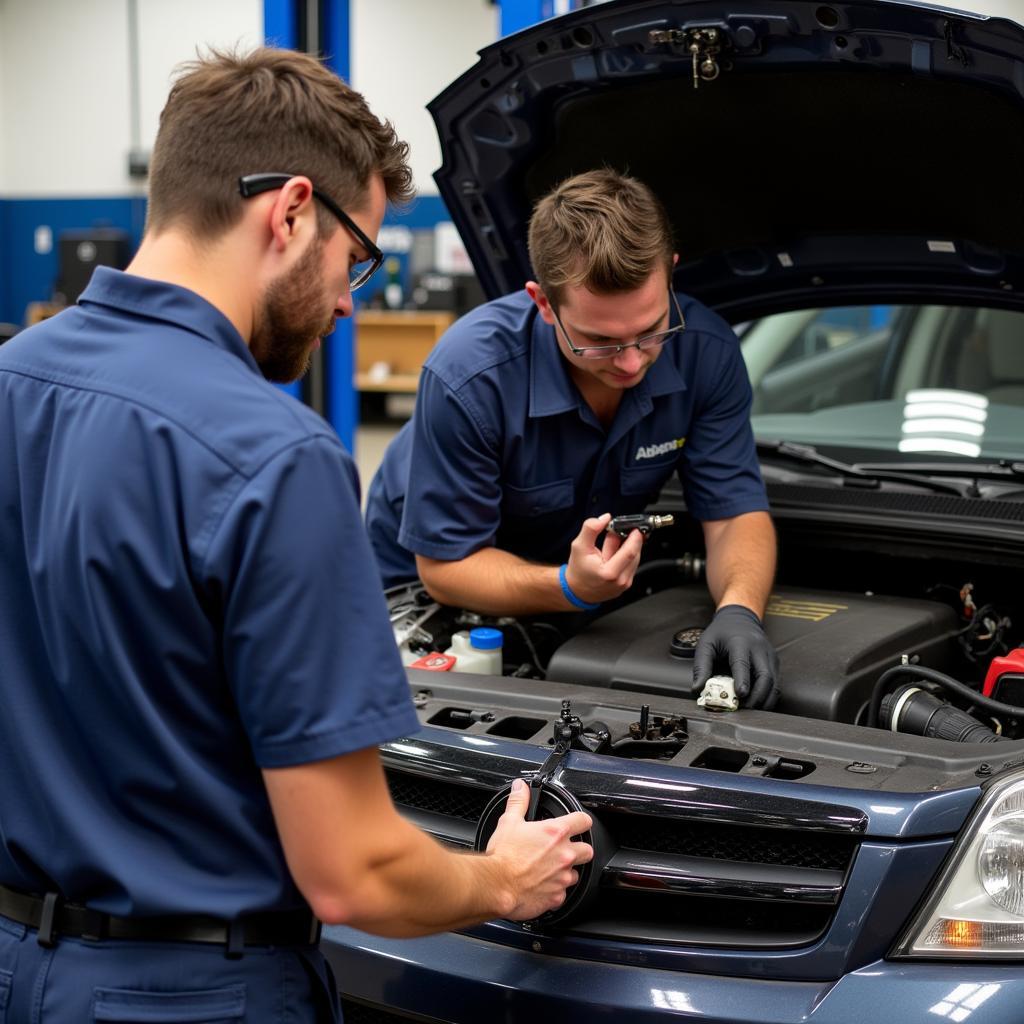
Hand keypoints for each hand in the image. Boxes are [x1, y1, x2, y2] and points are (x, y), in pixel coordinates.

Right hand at [486, 779, 593, 920]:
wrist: (496, 885)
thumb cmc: (503, 855)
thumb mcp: (509, 822)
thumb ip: (519, 802)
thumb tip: (521, 787)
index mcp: (556, 833)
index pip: (583, 820)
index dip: (580, 820)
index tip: (576, 823)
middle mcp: (564, 855)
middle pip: (587, 850)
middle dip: (578, 849)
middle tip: (562, 850)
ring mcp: (563, 878)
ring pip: (576, 874)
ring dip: (565, 872)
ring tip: (548, 870)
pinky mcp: (557, 897)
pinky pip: (562, 894)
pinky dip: (554, 891)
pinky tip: (541, 886)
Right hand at [564, 513, 643, 605]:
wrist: (576, 590)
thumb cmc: (578, 570)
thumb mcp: (579, 546)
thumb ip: (591, 529)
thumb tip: (605, 518)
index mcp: (609, 573)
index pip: (630, 552)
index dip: (635, 538)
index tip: (635, 528)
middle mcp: (620, 581)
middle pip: (634, 554)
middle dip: (628, 541)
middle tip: (616, 533)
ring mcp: (624, 585)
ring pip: (634, 560)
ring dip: (626, 549)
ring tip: (610, 546)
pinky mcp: (626, 585)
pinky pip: (631, 566)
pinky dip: (625, 558)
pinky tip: (613, 555)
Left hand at [693, 605, 779, 709]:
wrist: (740, 619)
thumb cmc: (721, 632)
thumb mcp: (706, 644)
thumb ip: (701, 666)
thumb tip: (697, 689)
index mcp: (740, 642)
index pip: (743, 663)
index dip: (743, 680)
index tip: (741, 694)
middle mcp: (759, 649)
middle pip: (765, 676)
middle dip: (757, 696)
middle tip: (745, 710)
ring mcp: (769, 656)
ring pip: (774, 683)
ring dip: (764, 700)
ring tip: (751, 711)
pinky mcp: (774, 663)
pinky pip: (776, 683)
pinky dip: (768, 697)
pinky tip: (758, 704)